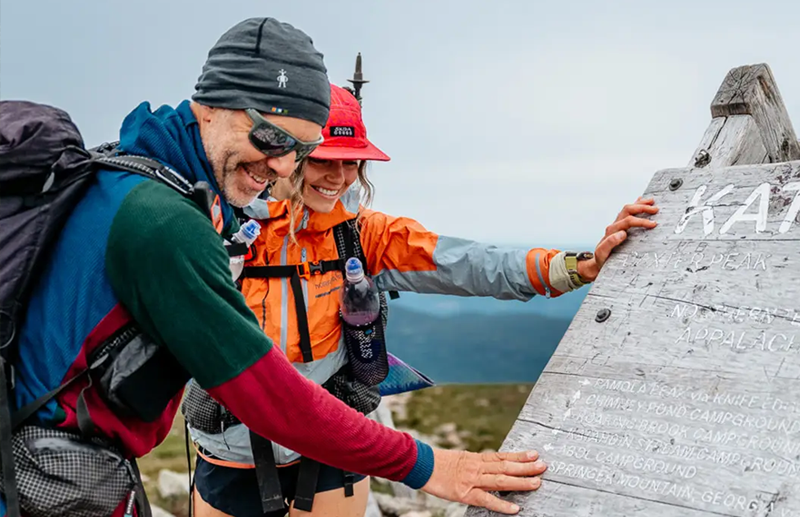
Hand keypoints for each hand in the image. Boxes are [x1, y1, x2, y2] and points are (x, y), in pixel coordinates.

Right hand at [420, 448, 546, 513]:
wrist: (421, 465)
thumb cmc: (439, 463)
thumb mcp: (461, 459)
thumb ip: (476, 463)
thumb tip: (492, 465)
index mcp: (476, 458)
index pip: (502, 456)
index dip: (519, 455)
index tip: (535, 454)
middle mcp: (477, 467)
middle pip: (505, 467)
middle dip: (526, 467)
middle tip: (543, 466)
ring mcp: (472, 480)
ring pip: (500, 480)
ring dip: (520, 482)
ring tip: (536, 482)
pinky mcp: (464, 493)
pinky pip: (486, 499)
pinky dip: (501, 505)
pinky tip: (515, 508)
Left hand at [576, 197, 658, 281]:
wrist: (597, 261)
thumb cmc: (601, 258)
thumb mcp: (603, 253)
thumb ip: (610, 243)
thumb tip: (622, 233)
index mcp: (612, 231)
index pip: (628, 221)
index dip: (641, 221)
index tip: (653, 224)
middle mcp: (614, 225)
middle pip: (628, 210)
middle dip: (642, 208)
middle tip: (656, 209)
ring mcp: (616, 224)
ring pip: (627, 209)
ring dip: (639, 204)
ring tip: (651, 201)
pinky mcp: (619, 226)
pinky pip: (627, 212)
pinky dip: (634, 205)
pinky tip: (640, 200)